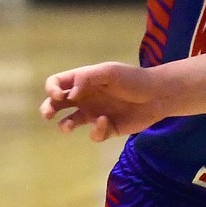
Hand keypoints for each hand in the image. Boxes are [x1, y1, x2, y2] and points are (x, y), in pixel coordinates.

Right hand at [41, 61, 165, 141]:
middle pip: (56, 104)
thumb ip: (86, 79)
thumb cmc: (133, 79)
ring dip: (64, 125)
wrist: (158, 95)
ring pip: (70, 122)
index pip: (57, 83)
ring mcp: (95, 113)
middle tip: (48, 114)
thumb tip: (68, 94)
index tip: (59, 96)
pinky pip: (94, 134)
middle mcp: (85, 97)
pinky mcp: (107, 128)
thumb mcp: (109, 72)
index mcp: (83, 81)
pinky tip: (105, 122)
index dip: (52, 89)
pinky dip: (96, 131)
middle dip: (47, 109)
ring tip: (66, 127)